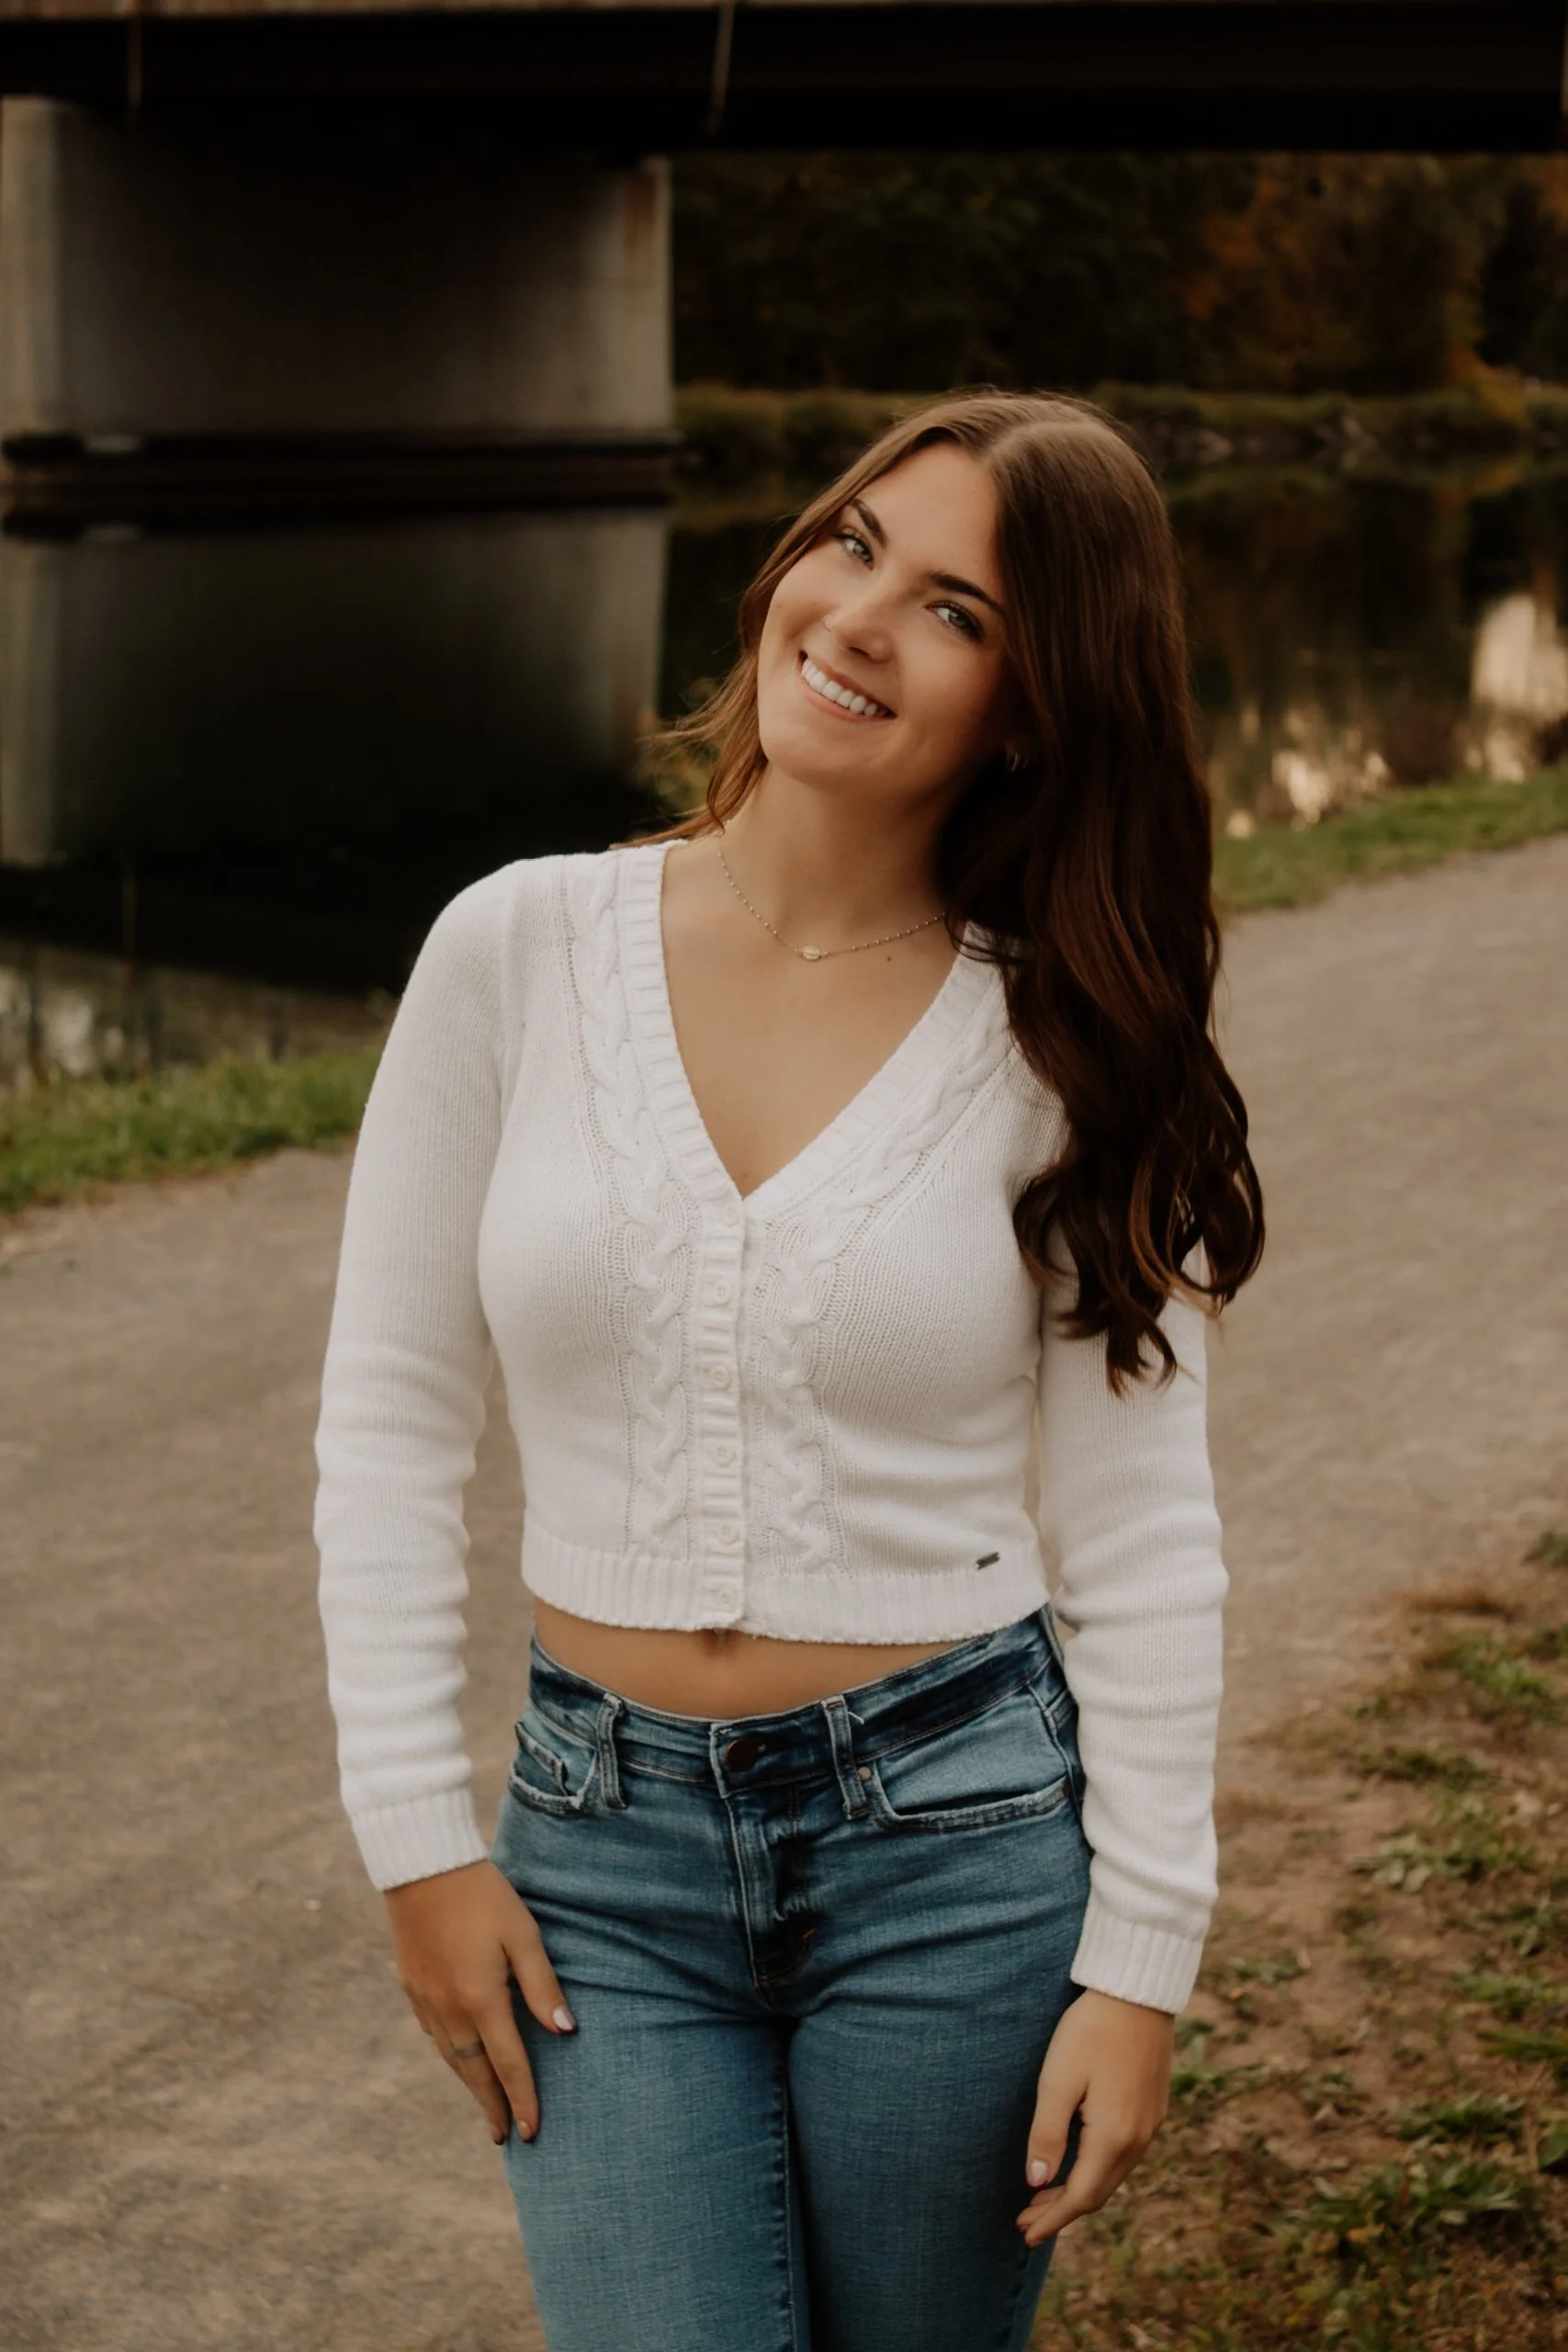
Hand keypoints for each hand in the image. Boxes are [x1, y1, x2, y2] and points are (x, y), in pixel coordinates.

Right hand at [383, 1858, 576, 2145]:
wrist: (422, 1865)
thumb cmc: (483, 1895)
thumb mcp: (523, 1934)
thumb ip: (543, 1985)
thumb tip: (565, 2031)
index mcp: (481, 2000)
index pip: (508, 2065)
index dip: (522, 2100)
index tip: (532, 2133)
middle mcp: (449, 2010)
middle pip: (474, 2073)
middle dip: (492, 2107)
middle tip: (505, 2137)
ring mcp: (425, 2000)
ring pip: (451, 2058)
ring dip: (470, 2085)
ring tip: (486, 2105)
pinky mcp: (410, 1986)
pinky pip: (433, 2035)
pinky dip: (450, 2055)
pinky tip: (459, 2057)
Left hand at [1016, 1987, 1173, 2243]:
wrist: (1138, 1992)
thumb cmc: (1091, 2030)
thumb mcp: (1058, 2079)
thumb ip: (1047, 2134)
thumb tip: (1037, 2181)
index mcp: (1113, 2137)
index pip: (1080, 2196)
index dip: (1051, 2219)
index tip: (1025, 2234)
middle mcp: (1138, 2139)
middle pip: (1098, 2192)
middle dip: (1061, 2210)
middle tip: (1026, 2220)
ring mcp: (1150, 2124)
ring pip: (1112, 2175)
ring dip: (1079, 2190)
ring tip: (1044, 2196)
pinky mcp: (1153, 2108)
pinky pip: (1123, 2155)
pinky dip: (1097, 2169)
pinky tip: (1079, 2162)